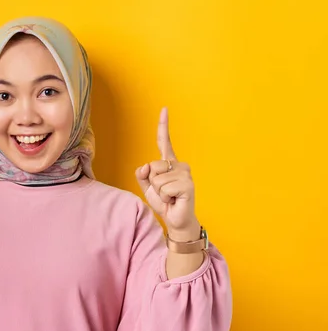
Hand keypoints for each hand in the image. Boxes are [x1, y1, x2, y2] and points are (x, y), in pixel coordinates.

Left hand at [135, 107, 199, 241]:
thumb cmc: (164, 203)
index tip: (164, 109)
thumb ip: (142, 175)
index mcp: (169, 163)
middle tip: (164, 193)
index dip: (163, 125)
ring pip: (156, 179)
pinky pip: (163, 188)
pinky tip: (174, 200)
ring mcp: (185, 174)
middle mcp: (179, 165)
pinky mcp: (187, 185)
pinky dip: (164, 197)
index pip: (164, 141)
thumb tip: (145, 166)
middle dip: (152, 183)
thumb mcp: (147, 187)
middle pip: (152, 166)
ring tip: (170, 197)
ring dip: (159, 192)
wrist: (175, 221)